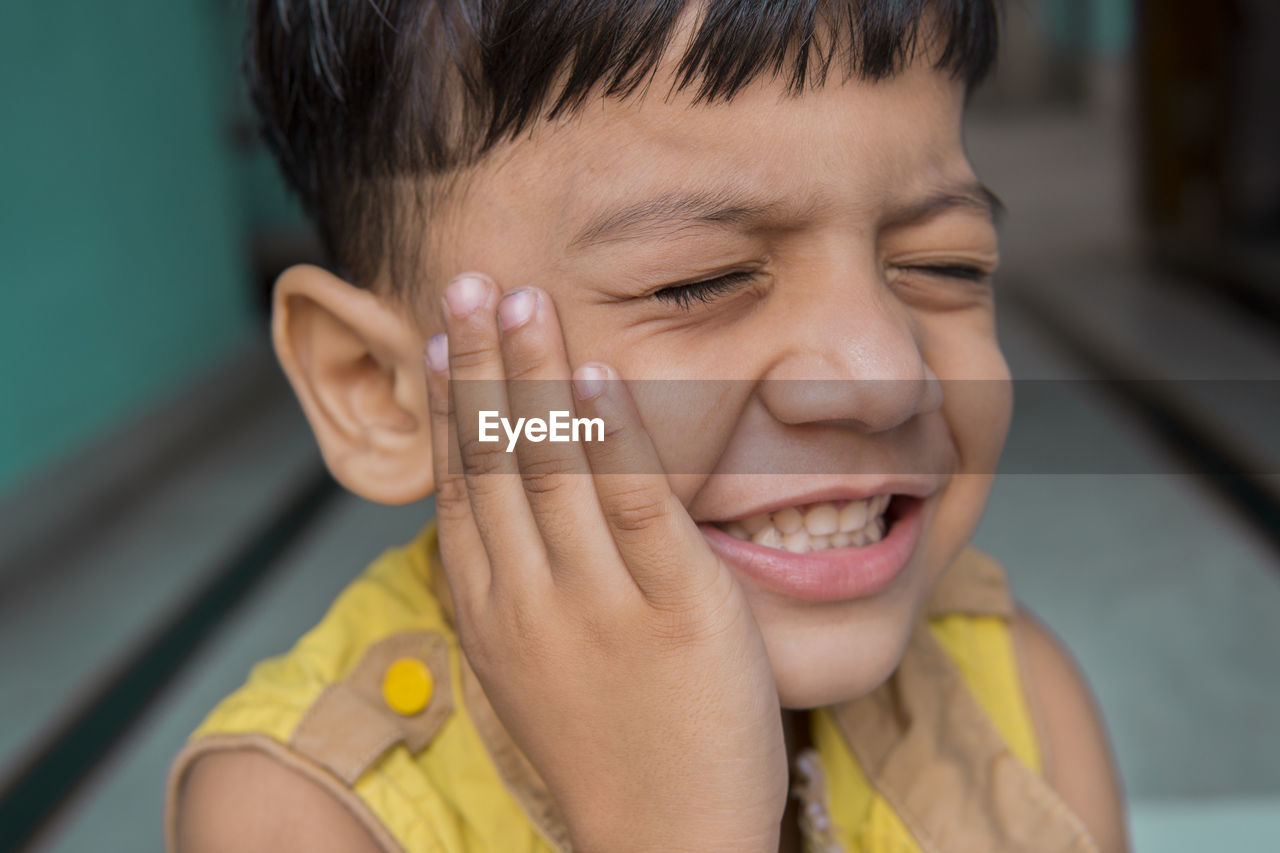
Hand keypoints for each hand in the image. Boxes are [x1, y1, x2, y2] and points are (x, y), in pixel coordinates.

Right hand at [424, 273, 787, 851]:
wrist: (665, 844)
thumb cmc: (607, 751)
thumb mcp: (533, 669)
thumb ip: (518, 591)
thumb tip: (505, 517)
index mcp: (491, 613)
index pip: (461, 486)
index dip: (449, 406)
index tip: (440, 340)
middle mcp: (528, 598)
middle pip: (495, 459)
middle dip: (478, 364)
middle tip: (465, 283)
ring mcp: (599, 601)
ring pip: (553, 465)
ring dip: (533, 374)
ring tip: (519, 299)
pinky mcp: (676, 606)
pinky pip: (637, 501)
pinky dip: (612, 432)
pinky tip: (594, 373)